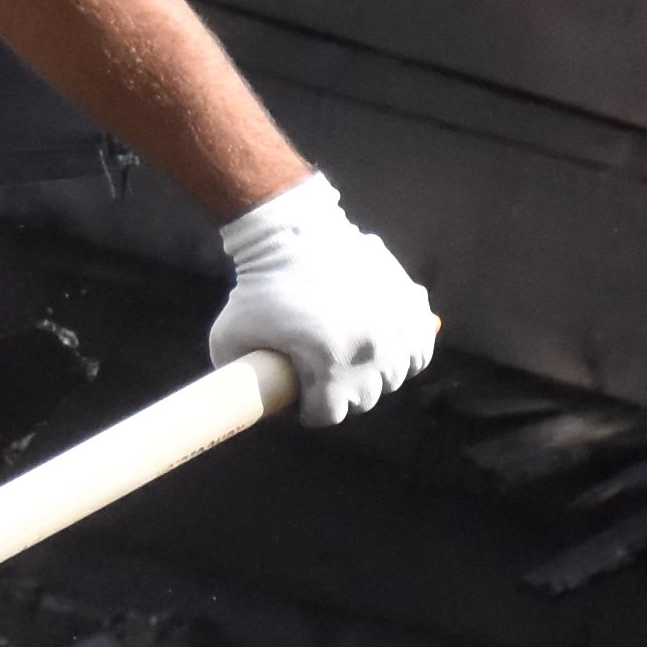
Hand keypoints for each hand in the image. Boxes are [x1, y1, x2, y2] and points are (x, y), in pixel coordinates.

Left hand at [208, 173, 436, 422]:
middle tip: (320, 374)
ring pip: (394, 377)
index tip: (297, 395)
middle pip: (363, 399)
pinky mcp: (411, 304)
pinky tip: (382, 347)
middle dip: (339, 393)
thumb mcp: (228, 340)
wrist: (294, 232)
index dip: (306, 409)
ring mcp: (396, 326)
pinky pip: (418, 348)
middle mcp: (372, 348)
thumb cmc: (257, 287)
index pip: (328, 414)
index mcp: (331, 360)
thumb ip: (238, 383)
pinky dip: (404, 352)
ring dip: (373, 375)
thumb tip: (257, 410)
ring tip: (348, 358)